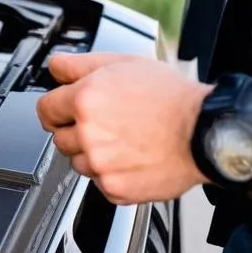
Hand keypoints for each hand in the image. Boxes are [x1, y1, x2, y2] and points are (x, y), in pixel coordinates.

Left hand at [36, 52, 209, 203]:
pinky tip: (132, 158)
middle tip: (105, 125)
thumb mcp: (123, 63)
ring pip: (78, 162)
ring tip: (123, 141)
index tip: (62, 112)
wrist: (206, 131)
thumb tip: (55, 67)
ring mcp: (101, 164)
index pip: (45, 109)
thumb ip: (79, 65)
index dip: (55, 108)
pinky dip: (112, 174)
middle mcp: (88, 133)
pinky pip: (100, 183)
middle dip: (76, 131)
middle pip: (59, 138)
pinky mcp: (116, 188)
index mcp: (85, 99)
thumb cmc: (171, 97)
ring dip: (92, 154)